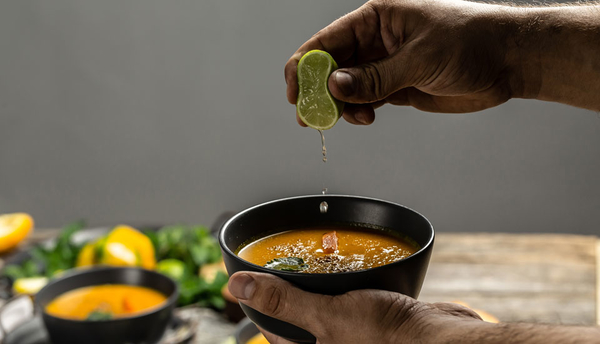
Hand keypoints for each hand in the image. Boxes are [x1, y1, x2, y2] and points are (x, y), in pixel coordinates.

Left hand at [228, 271, 482, 343]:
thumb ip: (283, 302)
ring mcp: (352, 337)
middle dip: (293, 290)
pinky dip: (346, 285)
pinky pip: (350, 301)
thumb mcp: (326, 317)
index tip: (257, 278)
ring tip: (314, 260)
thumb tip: (236, 287)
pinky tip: (347, 267)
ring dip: (321, 284)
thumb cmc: (386, 338)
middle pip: (299, 317)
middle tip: (288, 262)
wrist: (440, 340)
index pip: (273, 332)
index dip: (262, 304)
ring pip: (325, 307)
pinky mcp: (372, 323)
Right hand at [285, 0, 520, 125]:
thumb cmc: (472, 40)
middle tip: (311, 115)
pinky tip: (364, 117)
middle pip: (332, 66)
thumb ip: (376, 76)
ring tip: (345, 118)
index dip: (306, 65)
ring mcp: (386, 64)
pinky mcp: (398, 86)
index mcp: (377, 18)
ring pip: (347, 86)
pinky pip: (366, 99)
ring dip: (340, 105)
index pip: (327, 41)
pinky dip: (358, 111)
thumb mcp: (420, 57)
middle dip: (319, 90)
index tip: (296, 90)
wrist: (509, 60)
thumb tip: (336, 86)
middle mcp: (377, 40)